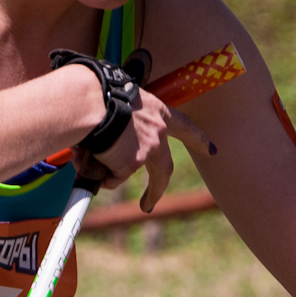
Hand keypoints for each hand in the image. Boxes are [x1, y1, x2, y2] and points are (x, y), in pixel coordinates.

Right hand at [75, 89, 214, 210]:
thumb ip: (116, 120)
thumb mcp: (117, 99)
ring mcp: (147, 150)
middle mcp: (158, 131)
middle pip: (164, 168)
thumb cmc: (96, 92)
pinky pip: (109, 176)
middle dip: (156, 188)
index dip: (197, 138)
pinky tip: (85, 156)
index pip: (184, 125)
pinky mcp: (132, 164)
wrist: (90, 99)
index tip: (210, 149)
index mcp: (156, 110)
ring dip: (109, 177)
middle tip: (148, 204)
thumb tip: (100, 142)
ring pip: (126, 173)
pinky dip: (96, 171)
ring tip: (86, 168)